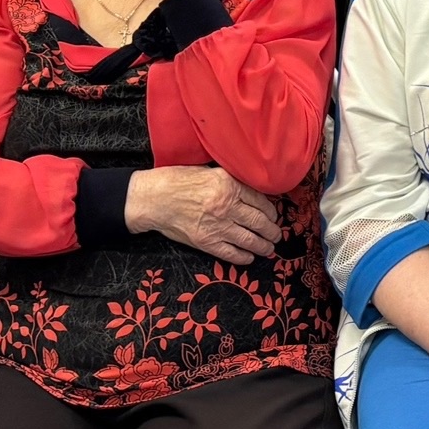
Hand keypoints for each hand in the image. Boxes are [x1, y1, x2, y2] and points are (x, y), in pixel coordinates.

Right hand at [125, 166, 282, 264]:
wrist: (152, 199)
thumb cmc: (176, 181)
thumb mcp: (208, 171)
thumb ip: (230, 181)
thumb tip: (251, 192)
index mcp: (228, 184)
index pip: (261, 201)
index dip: (271, 211)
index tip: (273, 215)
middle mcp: (226, 206)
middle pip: (260, 222)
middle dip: (272, 231)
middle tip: (276, 234)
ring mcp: (217, 226)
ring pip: (250, 240)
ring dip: (264, 246)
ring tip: (269, 248)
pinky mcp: (206, 242)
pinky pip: (231, 253)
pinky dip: (244, 257)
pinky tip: (250, 257)